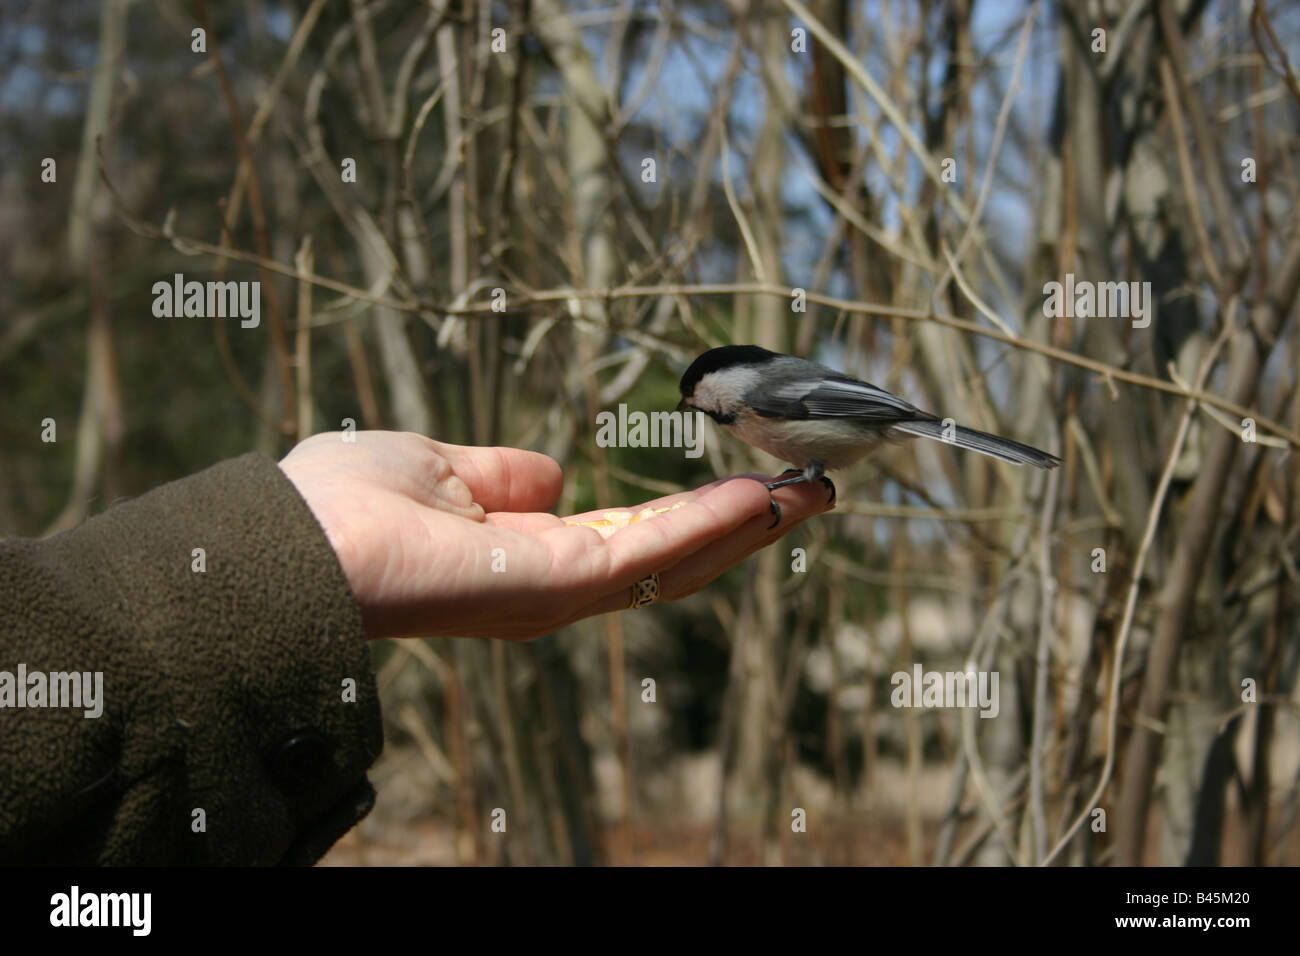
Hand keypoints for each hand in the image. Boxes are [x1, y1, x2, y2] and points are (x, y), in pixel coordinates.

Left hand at [279, 431, 832, 639]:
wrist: (300, 538)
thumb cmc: (349, 501)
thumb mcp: (443, 468)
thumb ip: (503, 476)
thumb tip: (550, 474)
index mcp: (531, 556)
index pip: (636, 539)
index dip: (696, 514)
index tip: (751, 484)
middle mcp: (557, 584)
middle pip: (674, 557)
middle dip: (746, 525)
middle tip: (811, 490)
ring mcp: (562, 590)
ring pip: (679, 559)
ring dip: (749, 525)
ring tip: (810, 492)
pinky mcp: (560, 584)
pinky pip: (652, 552)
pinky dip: (710, 523)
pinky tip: (760, 494)